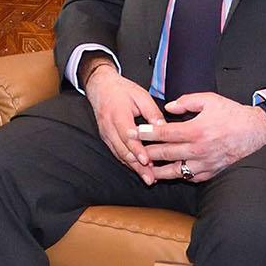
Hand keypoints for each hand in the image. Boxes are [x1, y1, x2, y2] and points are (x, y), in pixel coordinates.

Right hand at [83, 59, 163, 184]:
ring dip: (133, 168)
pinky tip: (139, 170)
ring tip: (148, 178)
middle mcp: (109, 127)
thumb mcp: (140, 96)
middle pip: (123, 150)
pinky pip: (117, 153)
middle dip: (137, 166)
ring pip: (120, 155)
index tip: (146, 160)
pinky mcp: (106, 138)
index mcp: (117, 114)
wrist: (101, 87)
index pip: (127, 135)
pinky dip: (128, 163)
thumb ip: (152, 112)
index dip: (137, 149)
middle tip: (150, 177)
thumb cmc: (122, 90)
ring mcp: (106, 134)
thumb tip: (164, 128)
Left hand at [140, 93, 265, 181]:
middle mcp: (199, 149)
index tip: (134, 133)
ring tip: (144, 168)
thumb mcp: (210, 100)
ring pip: (175, 170)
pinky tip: (167, 174)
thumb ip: (186, 101)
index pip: (164, 134)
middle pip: (165, 153)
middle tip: (132, 149)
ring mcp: (205, 163)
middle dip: (146, 151)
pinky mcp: (211, 172)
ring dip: (157, 170)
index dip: (147, 134)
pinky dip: (177, 176)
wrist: (257, 133)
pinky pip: (190, 177)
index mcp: (197, 130)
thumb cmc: (233, 114)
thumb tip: (168, 108)